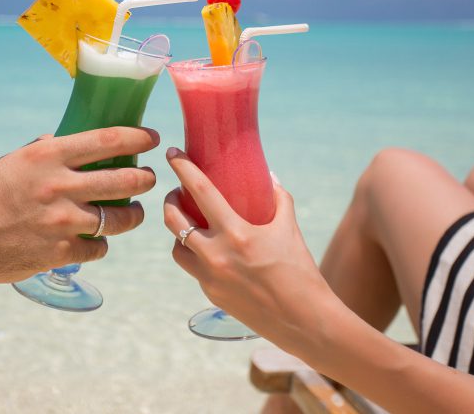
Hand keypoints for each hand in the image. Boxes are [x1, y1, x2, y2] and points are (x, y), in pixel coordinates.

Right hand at [0, 127, 158, 286]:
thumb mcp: (9, 163)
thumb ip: (41, 152)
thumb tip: (62, 139)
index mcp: (47, 156)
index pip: (108, 140)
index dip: (137, 138)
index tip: (152, 137)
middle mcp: (60, 186)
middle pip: (125, 180)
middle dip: (146, 179)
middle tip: (150, 178)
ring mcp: (63, 222)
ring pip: (120, 218)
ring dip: (133, 215)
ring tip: (134, 213)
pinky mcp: (60, 252)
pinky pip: (99, 247)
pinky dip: (101, 243)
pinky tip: (96, 240)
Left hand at [163, 147, 334, 347]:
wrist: (304, 321)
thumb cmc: (300, 271)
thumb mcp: (288, 229)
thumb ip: (277, 198)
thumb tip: (267, 176)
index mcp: (236, 234)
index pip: (200, 191)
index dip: (182, 168)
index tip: (172, 152)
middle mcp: (216, 255)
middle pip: (173, 220)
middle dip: (169, 201)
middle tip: (175, 192)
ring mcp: (210, 278)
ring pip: (176, 247)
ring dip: (177, 231)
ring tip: (187, 221)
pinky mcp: (210, 294)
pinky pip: (193, 268)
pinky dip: (194, 254)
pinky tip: (207, 248)